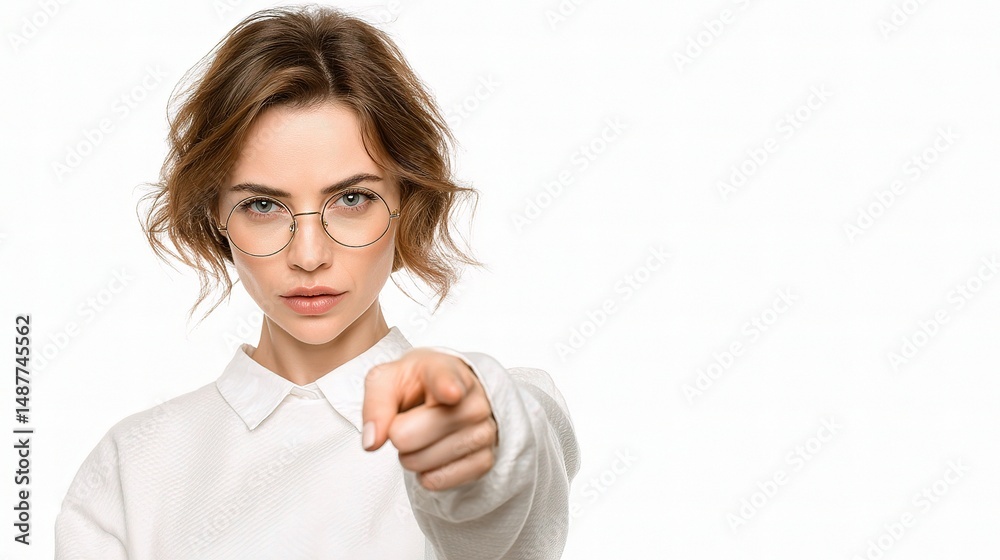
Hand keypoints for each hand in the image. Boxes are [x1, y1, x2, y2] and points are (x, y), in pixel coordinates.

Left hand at [362, 347, 497, 490]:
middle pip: (410, 435)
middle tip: (406, 422)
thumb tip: (372, 442)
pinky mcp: (485, 460)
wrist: (449, 394)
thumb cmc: (416, 385)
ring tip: (421, 437)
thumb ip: (375, 405)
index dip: (447, 387)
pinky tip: (433, 456)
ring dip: (410, 457)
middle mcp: (473, 400)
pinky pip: (439, 480)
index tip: (451, 393)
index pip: (447, 380)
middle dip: (397, 435)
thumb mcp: (387, 381)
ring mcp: (484, 431)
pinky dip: (426, 475)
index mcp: (446, 370)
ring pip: (424, 461)